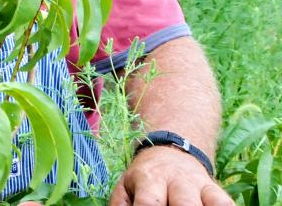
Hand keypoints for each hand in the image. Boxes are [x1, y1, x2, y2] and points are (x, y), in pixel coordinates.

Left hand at [110, 146, 232, 205]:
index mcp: (148, 179)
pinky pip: (226, 202)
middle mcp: (176, 181)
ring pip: (211, 203)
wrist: (171, 151)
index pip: (149, 203)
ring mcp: (198, 186)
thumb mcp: (125, 187)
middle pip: (184, 204)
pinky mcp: (216, 191)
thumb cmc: (144, 179)